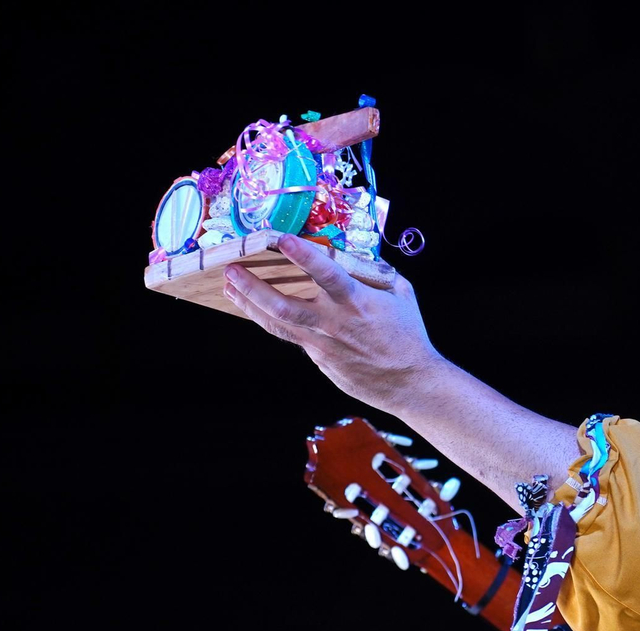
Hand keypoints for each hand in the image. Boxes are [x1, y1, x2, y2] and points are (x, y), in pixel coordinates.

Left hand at [223, 234, 444, 412]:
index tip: (283, 239)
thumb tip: (350, 253)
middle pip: (283, 307)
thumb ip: (373, 270)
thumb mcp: (400, 292)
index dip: (305, 256)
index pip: (327, 274)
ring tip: (229, 287)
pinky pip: (290, 336)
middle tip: (231, 269)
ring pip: (277, 324)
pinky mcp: (319, 360)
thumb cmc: (408, 334)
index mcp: (357, 302)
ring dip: (250, 304)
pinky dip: (270, 320)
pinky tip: (255, 309)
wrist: (410, 382)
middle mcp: (334, 324)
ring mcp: (322, 345)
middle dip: (252, 287)